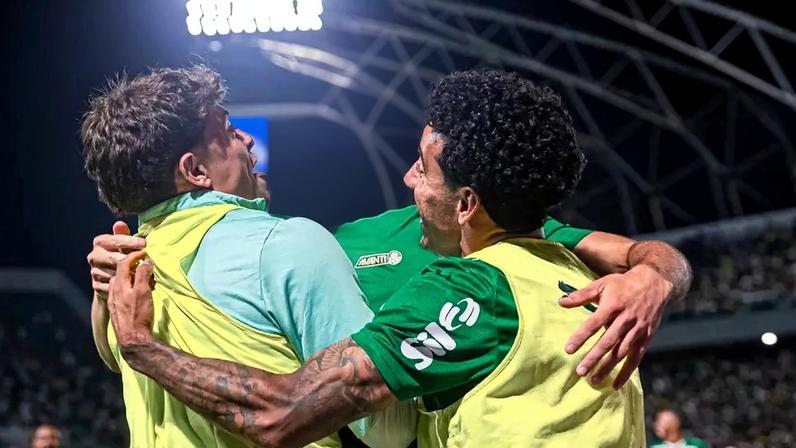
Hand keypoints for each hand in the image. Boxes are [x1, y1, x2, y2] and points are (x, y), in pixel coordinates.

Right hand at [87, 221, 145, 299]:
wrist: (111, 278)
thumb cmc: (121, 255)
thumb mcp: (124, 245)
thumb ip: (123, 235)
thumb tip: (120, 223)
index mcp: (100, 242)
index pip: (115, 240)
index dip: (131, 242)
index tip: (144, 243)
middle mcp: (93, 256)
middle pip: (116, 258)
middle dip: (132, 260)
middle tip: (147, 260)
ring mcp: (94, 272)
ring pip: (116, 273)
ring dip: (131, 274)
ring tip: (143, 273)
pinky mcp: (96, 286)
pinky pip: (114, 286)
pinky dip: (125, 286)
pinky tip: (135, 284)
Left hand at [107, 250, 155, 352]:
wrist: (132, 339)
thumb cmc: (138, 315)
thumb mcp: (143, 292)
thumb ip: (143, 274)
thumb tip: (146, 261)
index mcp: (119, 285)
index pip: (123, 263)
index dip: (134, 255)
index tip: (145, 252)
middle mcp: (113, 291)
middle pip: (120, 272)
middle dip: (131, 264)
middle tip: (144, 263)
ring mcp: (113, 302)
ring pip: (119, 283)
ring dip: (129, 277)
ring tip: (142, 278)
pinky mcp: (116, 311)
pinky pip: (120, 293)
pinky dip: (128, 288)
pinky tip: (135, 293)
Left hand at [558, 264, 671, 388]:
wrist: (655, 282)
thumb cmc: (623, 284)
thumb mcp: (602, 284)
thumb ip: (581, 295)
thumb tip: (560, 302)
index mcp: (612, 306)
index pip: (593, 324)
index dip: (580, 337)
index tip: (568, 350)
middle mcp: (625, 319)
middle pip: (608, 342)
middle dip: (593, 358)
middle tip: (580, 371)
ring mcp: (637, 329)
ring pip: (621, 352)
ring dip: (607, 367)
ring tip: (593, 380)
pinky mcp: (646, 337)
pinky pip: (636, 358)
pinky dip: (626, 372)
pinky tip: (616, 385)